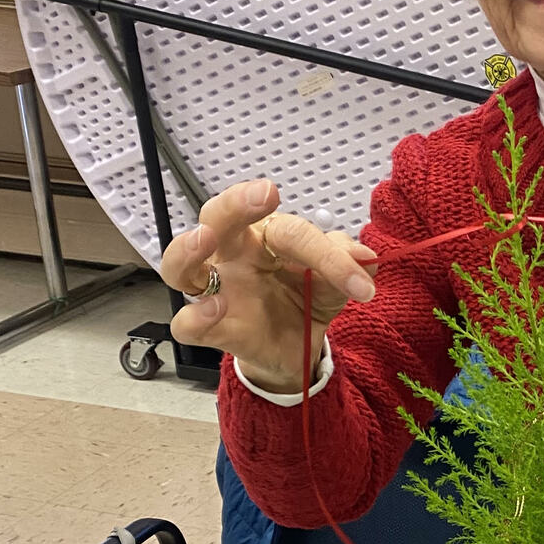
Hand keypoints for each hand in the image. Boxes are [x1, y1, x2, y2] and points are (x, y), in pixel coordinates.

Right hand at [162, 180, 377, 392]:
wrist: (300, 349)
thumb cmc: (308, 300)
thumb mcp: (336, 282)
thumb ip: (347, 265)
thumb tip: (365, 256)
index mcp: (265, 235)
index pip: (289, 230)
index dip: (326, 254)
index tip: (360, 282)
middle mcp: (233, 255)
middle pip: (216, 216)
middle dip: (236, 201)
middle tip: (265, 193)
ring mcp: (216, 290)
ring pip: (179, 263)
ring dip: (187, 248)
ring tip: (205, 239)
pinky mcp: (212, 328)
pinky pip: (185, 322)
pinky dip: (195, 315)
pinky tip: (216, 308)